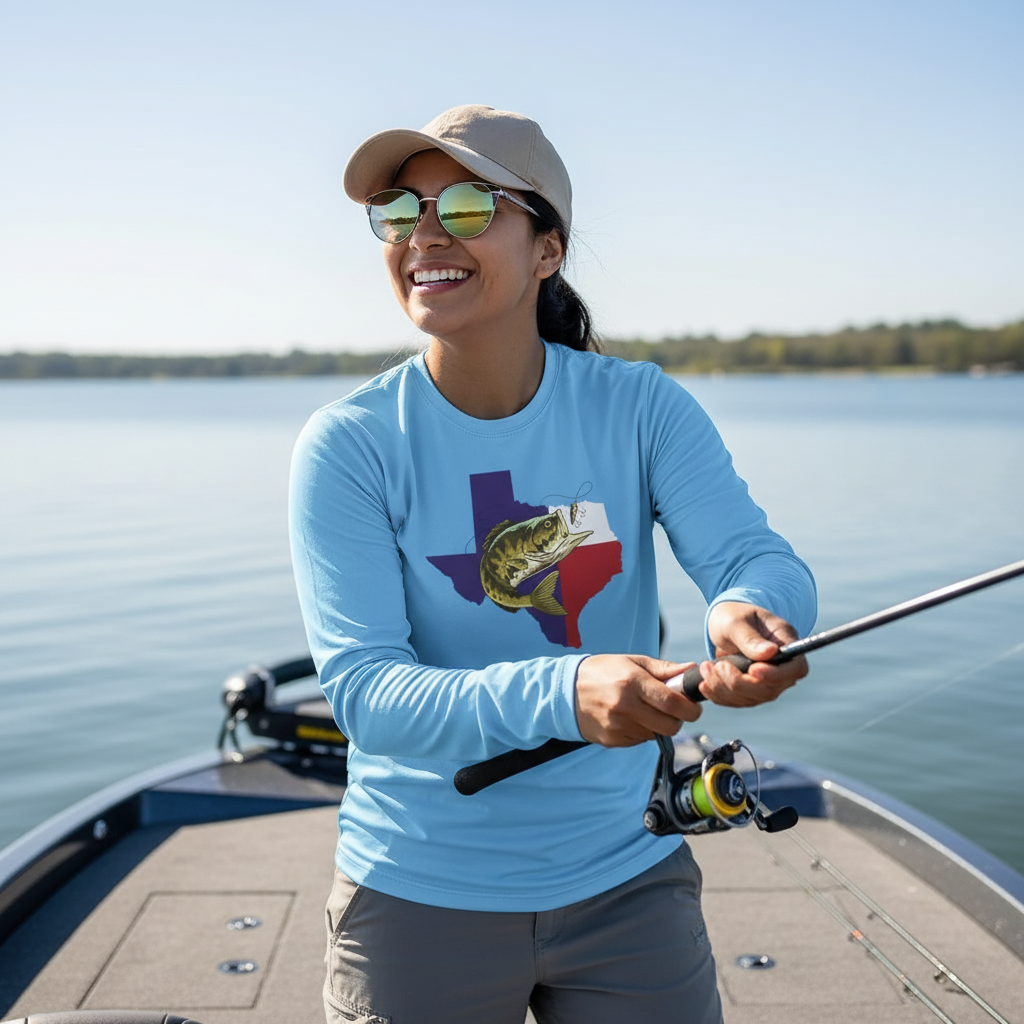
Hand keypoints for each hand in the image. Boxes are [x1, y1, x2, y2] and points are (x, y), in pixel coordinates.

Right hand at [575, 654, 702, 746]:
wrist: (567, 691)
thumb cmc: (604, 671)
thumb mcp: (633, 662)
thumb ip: (664, 669)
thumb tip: (692, 670)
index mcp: (632, 682)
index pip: (673, 703)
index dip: (691, 708)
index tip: (694, 706)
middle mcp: (625, 706)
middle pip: (670, 725)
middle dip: (678, 719)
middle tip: (672, 709)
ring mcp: (617, 726)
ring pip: (657, 734)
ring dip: (658, 724)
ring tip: (645, 709)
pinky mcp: (612, 740)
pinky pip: (641, 740)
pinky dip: (643, 731)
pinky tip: (630, 717)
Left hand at [699, 602, 808, 707]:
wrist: (724, 624)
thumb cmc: (734, 615)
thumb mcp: (737, 621)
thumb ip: (750, 638)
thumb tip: (770, 653)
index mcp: (787, 644)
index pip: (795, 668)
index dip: (776, 675)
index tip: (753, 670)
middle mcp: (782, 667)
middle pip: (770, 689)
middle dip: (739, 682)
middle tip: (718, 666)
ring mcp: (767, 682)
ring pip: (751, 698)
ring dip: (723, 688)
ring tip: (706, 668)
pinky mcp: (750, 691)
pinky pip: (736, 701)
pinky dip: (718, 694)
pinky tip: (703, 683)